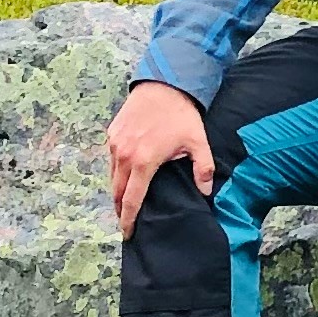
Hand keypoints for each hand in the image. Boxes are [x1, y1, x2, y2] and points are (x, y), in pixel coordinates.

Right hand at [109, 79, 213, 236]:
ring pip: (111, 177)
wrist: (163, 83)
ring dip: (117, 191)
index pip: (132, 200)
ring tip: (125, 203)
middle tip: (126, 222)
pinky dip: (116, 172)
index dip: (128, 219)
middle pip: (117, 192)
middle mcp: (124, 155)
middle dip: (120, 210)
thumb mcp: (198, 142)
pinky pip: (111, 160)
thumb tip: (206, 192)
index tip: (127, 233)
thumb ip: (203, 169)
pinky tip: (126, 177)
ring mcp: (115, 144)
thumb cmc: (181, 114)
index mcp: (144, 161)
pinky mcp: (112, 134)